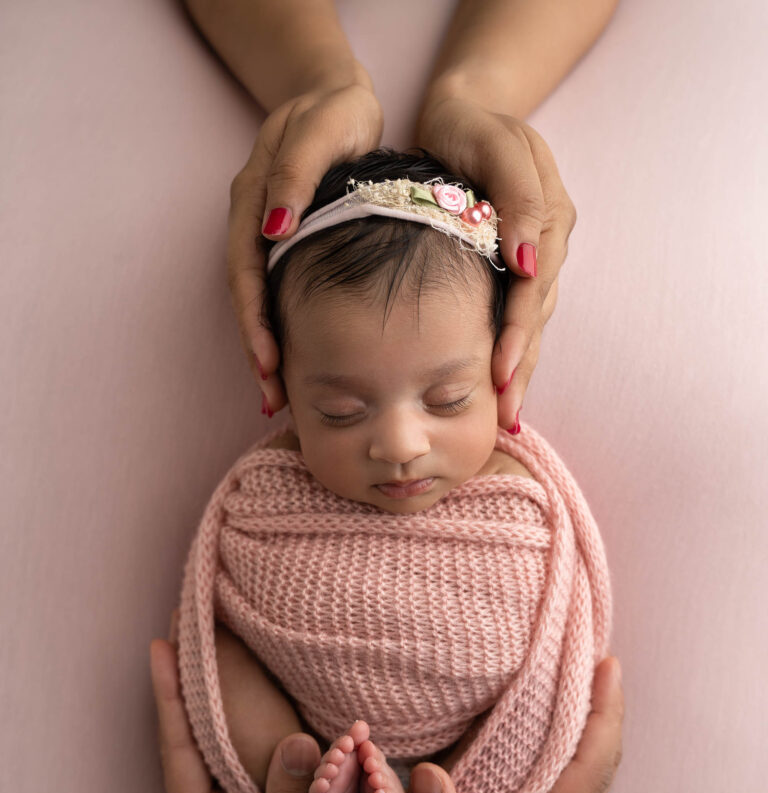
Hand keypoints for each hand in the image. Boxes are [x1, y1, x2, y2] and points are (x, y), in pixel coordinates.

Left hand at [150, 612, 368, 792]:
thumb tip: (295, 741)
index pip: (180, 754)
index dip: (171, 699)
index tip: (163, 646)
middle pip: (194, 744)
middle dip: (190, 688)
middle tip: (191, 632)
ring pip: (223, 752)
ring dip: (221, 703)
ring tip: (219, 652)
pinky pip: (255, 767)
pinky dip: (257, 730)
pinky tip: (266, 704)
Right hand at [228, 77, 382, 412]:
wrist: (336, 95)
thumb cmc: (335, 111)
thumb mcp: (320, 130)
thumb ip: (296, 176)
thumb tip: (275, 229)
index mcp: (253, 201)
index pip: (246, 272)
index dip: (255, 321)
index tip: (269, 362)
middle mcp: (253, 223)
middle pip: (248, 299)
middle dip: (258, 351)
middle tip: (272, 400)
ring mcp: (266, 235)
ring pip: (261, 302)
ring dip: (268, 349)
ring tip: (279, 397)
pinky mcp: (286, 245)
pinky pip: (279, 294)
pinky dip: (284, 330)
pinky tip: (296, 362)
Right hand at [388, 656, 623, 792]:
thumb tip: (430, 774)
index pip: (587, 775)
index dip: (602, 718)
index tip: (606, 667)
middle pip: (595, 766)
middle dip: (600, 706)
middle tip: (586, 651)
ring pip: (580, 775)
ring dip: (583, 724)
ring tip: (568, 673)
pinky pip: (559, 788)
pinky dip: (560, 747)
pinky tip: (538, 724)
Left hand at [415, 96, 576, 429]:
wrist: (463, 114)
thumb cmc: (471, 127)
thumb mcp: (495, 144)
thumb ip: (517, 197)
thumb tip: (526, 258)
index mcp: (548, 218)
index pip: (532, 288)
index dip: (516, 333)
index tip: (499, 373)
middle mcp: (546, 244)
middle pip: (535, 315)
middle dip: (520, 367)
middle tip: (505, 415)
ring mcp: (534, 257)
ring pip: (529, 322)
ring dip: (518, 369)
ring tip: (505, 415)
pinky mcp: (514, 267)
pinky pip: (515, 315)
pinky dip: (508, 351)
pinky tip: (499, 387)